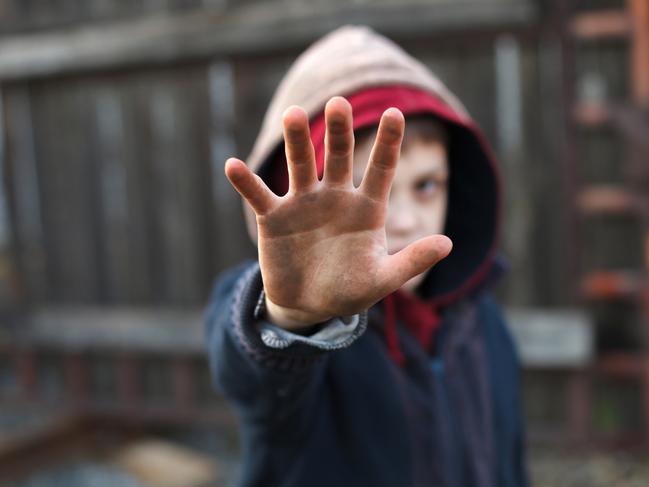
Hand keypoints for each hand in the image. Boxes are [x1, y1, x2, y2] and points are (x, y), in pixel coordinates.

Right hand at [225, 97, 451, 328]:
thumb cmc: (350, 289)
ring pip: (301, 165)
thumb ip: (411, 261)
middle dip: (339, 132)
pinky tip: (232, 166)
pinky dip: (246, 182)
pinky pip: (259, 195)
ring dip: (296, 141)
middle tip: (340, 104)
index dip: (388, 143)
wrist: (310, 305)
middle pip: (339, 157)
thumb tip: (448, 244)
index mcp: (366, 207)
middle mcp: (335, 197)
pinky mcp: (274, 217)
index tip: (395, 113)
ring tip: (293, 114)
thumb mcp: (382, 279)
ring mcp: (303, 203)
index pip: (380, 169)